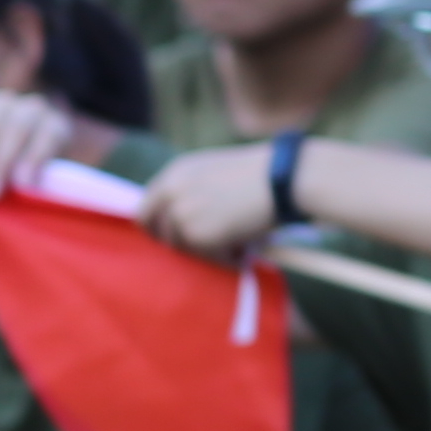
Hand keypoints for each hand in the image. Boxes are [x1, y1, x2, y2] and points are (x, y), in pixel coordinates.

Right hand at [0, 88, 102, 200]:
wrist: (9, 144)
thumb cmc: (28, 169)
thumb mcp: (40, 174)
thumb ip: (34, 177)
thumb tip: (22, 189)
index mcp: (55, 125)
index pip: (49, 136)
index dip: (36, 158)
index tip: (24, 185)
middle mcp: (32, 108)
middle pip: (16, 130)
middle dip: (0, 164)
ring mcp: (4, 102)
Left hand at [145, 145, 281, 261]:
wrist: (284, 178)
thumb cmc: (263, 174)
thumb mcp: (217, 172)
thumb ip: (193, 190)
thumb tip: (185, 222)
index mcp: (175, 172)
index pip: (146, 204)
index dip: (157, 222)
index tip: (170, 234)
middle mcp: (170, 192)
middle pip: (153, 227)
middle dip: (170, 240)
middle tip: (196, 248)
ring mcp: (181, 214)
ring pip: (180, 245)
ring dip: (203, 250)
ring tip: (235, 246)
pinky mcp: (196, 235)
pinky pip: (203, 256)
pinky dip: (221, 258)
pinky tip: (243, 251)